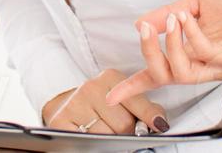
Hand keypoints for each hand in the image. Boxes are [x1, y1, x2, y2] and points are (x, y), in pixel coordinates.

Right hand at [42, 69, 168, 135]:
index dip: (149, 116)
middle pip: (124, 123)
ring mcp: (75, 104)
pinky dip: (94, 145)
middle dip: (128, 133)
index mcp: (110, 78)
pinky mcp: (61, 121)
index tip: (160, 126)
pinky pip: (88, 142)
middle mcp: (91, 87)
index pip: (136, 101)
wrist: (67, 107)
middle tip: (122, 132)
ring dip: (111, 141)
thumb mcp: (123, 100)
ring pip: (107, 136)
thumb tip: (160, 124)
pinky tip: (93, 138)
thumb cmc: (101, 105)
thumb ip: (143, 108)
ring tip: (106, 134)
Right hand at [104, 0, 221, 107]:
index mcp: (190, 51)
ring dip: (171, 45)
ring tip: (172, 19)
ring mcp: (217, 64)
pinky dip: (191, 34)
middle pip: (165, 75)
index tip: (112, 95)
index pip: (158, 72)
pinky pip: (205, 53)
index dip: (134, 84)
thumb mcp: (194, 2)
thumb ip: (167, 14)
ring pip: (182, 71)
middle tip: (145, 31)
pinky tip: (189, 16)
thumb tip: (140, 23)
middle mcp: (202, 63)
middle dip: (149, 54)